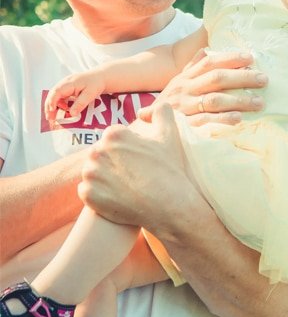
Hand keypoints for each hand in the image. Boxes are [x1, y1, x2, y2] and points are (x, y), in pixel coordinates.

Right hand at [45, 71, 105, 122]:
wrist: (101, 76)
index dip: (52, 101)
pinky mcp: (67, 88)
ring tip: (53, 117)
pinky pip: (59, 96)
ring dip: (52, 105)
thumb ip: (80, 104)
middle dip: (49, 106)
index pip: (57, 91)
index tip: (51, 111)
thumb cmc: (96, 83)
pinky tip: (62, 110)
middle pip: (52, 94)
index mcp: (70, 83)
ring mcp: (65, 85)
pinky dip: (58, 104)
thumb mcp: (90, 94)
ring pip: (54, 95)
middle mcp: (65, 83)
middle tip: (49, 118)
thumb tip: (71, 114)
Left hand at [78, 103, 203, 233]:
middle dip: (114, 163)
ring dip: (104, 178)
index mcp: (114, 134)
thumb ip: (160, 111)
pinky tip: (116, 198)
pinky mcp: (88, 196)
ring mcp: (91, 174)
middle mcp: (98, 151)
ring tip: (124, 187)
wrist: (170, 205)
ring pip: (93, 172)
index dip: (127, 150)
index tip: (139, 161)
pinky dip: (98, 195)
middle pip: (101, 155)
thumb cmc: (170, 168)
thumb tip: (141, 112)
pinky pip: (87, 192)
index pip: (113, 139)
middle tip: (133, 176)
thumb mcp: (170, 133)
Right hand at [137, 48, 266, 126]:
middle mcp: (185, 90)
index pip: (209, 63)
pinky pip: (206, 121)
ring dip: (239, 100)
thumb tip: (206, 49)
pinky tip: (239, 119)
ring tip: (259, 102)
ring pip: (215, 100)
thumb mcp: (177, 83)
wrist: (146, 131)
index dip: (230, 58)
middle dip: (242, 77)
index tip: (250, 57)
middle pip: (216, 79)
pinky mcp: (185, 126)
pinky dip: (223, 120)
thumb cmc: (168, 104)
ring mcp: (185, 108)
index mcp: (185, 77)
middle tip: (264, 79)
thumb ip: (192, 66)